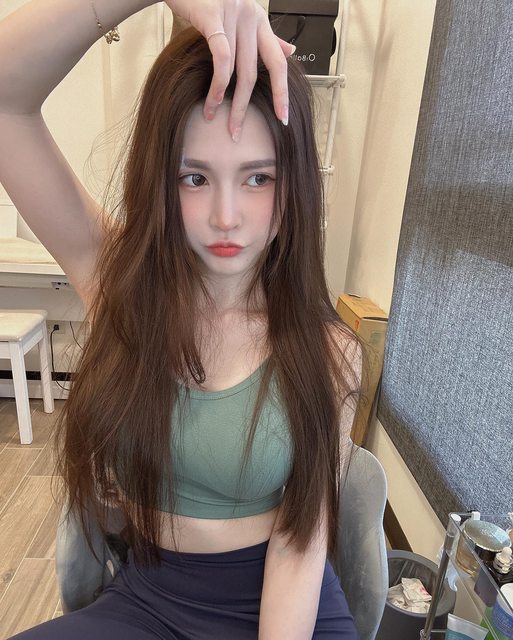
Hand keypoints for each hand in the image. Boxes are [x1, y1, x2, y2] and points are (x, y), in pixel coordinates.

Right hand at [164, 0, 293, 139]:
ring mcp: (234, 15)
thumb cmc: (205, 0)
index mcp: (259, 21)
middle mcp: (251, 17)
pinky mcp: (214, 15)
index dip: (282, 92)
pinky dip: (217, 82)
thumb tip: (289, 52)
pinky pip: (221, 58)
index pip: (278, 63)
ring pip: (236, 70)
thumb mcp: (239, 17)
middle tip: (236, 132)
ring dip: (224, 100)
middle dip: (244, 107)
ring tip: (213, 118)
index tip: (282, 118)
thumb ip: (262, 37)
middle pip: (254, 73)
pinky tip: (212, 99)